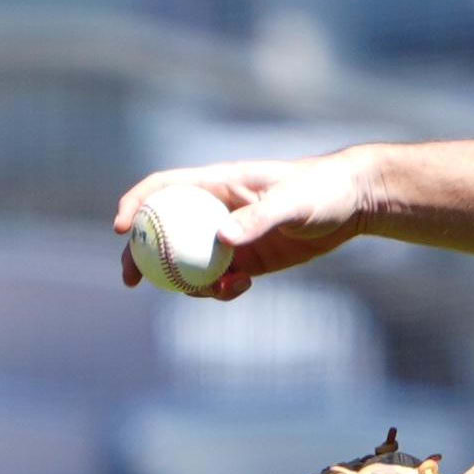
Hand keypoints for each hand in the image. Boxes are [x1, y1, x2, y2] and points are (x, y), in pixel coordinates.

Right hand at [112, 149, 376, 299]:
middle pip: (163, 230)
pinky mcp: (248, 259)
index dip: (134, 204)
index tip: (119, 229)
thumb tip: (221, 240)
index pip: (163, 188)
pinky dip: (220, 290)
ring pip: (189, 262)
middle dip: (139, 255)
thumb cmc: (322, 190)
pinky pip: (220, 279)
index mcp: (217, 183)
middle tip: (130, 280)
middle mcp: (216, 208)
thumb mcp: (292, 201)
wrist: (353, 204)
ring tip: (211, 291)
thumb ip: (258, 218)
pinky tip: (240, 290)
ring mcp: (230, 236)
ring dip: (186, 282)